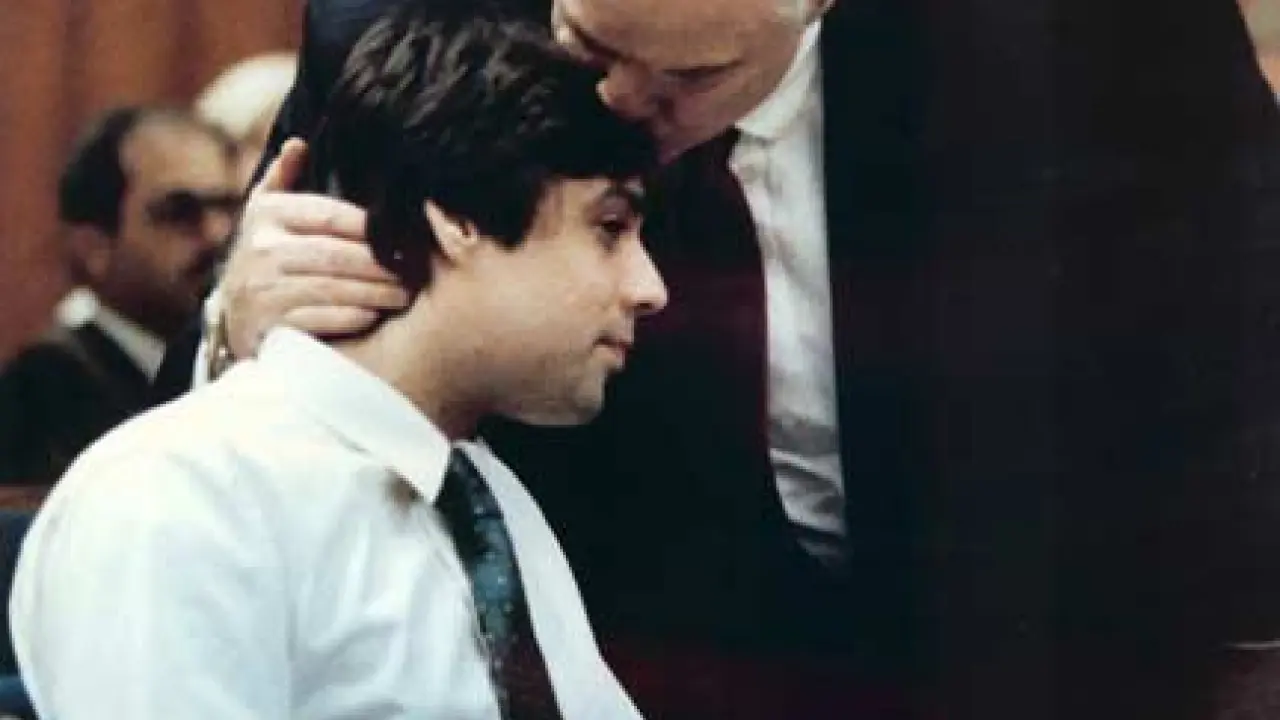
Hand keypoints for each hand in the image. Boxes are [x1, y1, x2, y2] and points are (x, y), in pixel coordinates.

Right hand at [221, 138, 410, 358]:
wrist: (234, 317)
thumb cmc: (267, 256)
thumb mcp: (265, 213)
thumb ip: (283, 178)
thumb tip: (297, 144)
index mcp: (269, 215)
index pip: (330, 215)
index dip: (371, 227)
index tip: (403, 237)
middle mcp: (262, 250)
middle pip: (337, 255)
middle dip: (381, 265)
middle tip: (413, 272)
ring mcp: (263, 289)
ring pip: (333, 288)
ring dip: (375, 293)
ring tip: (403, 295)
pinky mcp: (270, 324)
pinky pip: (321, 319)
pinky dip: (352, 317)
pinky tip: (375, 315)